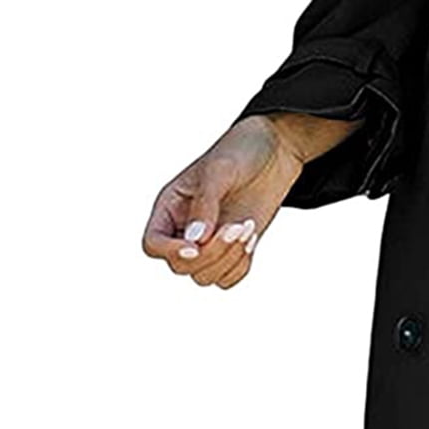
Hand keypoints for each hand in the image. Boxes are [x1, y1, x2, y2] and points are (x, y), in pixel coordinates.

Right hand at [141, 113, 349, 289]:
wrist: (275, 150)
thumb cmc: (241, 150)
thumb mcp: (220, 169)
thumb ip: (205, 203)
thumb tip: (194, 240)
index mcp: (170, 207)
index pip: (153, 244)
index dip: (170, 251)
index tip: (196, 246)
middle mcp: (184, 228)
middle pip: (181, 266)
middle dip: (212, 253)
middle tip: (239, 225)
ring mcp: (209, 242)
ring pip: (204, 277)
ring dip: (229, 259)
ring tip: (248, 227)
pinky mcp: (233, 250)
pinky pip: (228, 279)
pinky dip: (240, 266)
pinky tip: (252, 241)